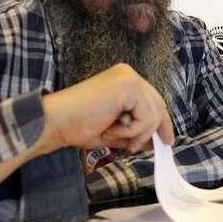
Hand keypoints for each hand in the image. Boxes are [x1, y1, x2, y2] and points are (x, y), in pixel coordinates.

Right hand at [40, 63, 174, 153]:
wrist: (56, 122)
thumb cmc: (78, 126)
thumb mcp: (115, 131)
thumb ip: (135, 132)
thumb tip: (155, 141)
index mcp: (124, 81)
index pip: (153, 101)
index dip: (161, 122)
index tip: (166, 140)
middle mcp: (128, 74)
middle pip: (158, 105)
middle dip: (154, 130)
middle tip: (139, 147)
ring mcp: (129, 78)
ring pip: (154, 113)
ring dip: (136, 133)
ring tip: (114, 135)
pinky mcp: (128, 85)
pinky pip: (146, 116)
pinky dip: (132, 129)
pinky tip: (111, 127)